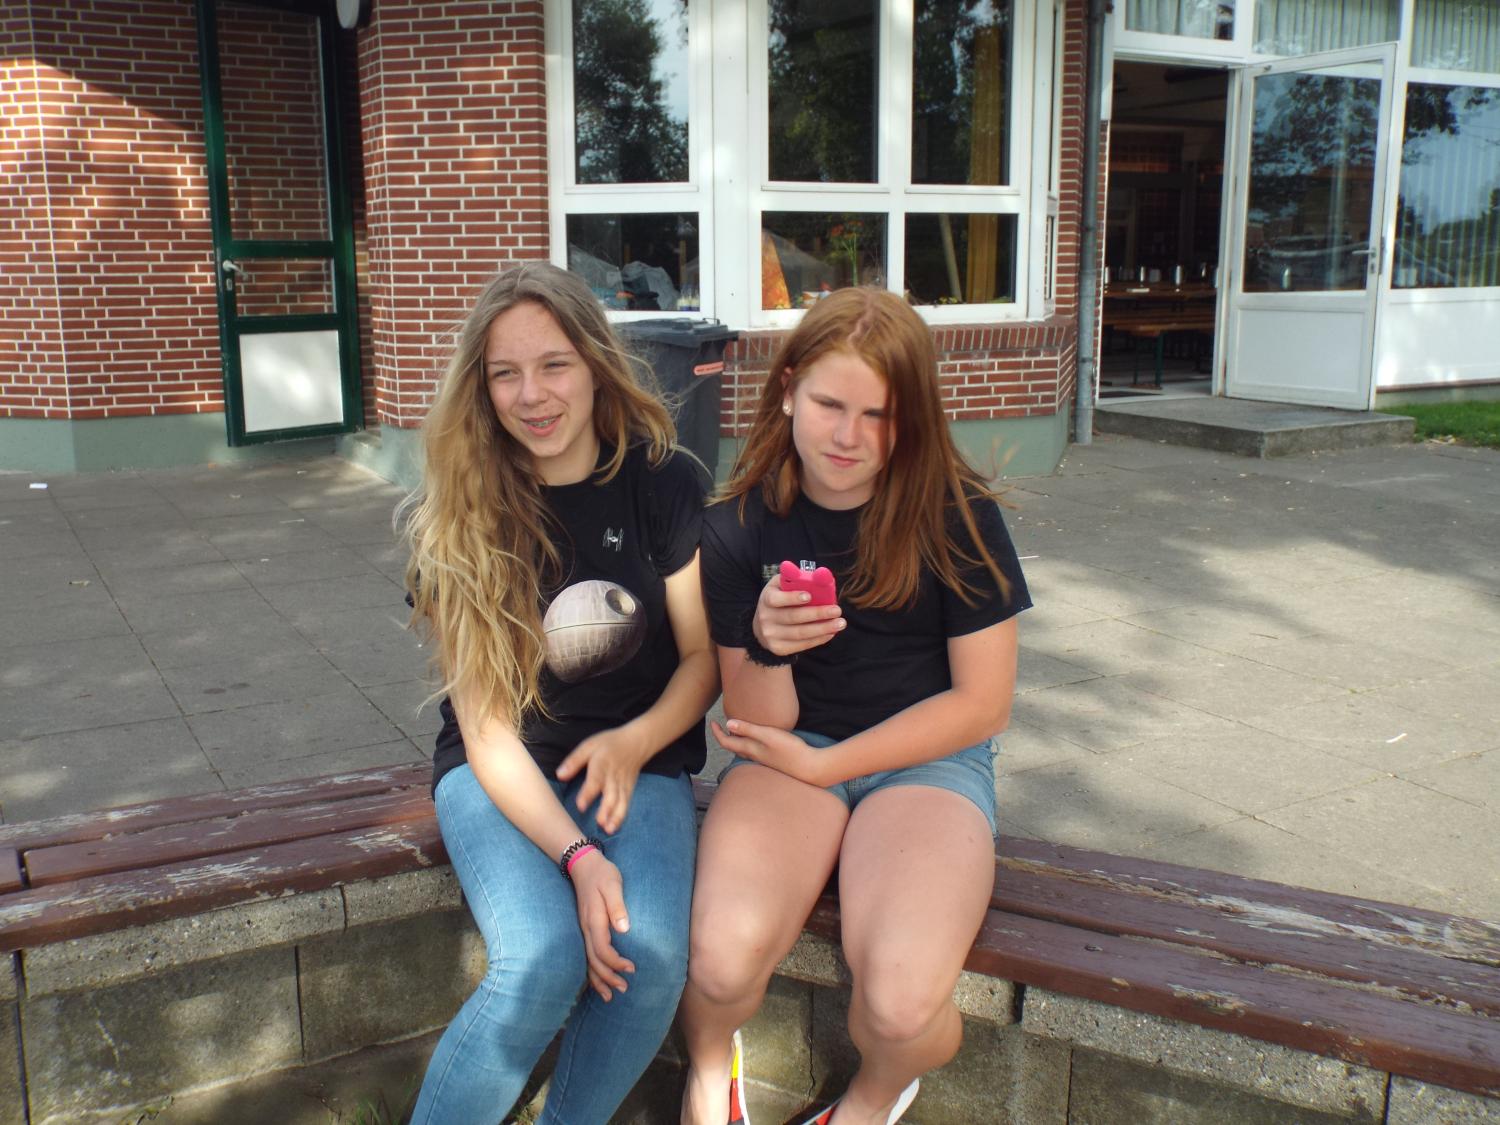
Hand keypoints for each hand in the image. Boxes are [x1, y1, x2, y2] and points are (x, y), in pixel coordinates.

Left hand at [556, 727, 647, 833]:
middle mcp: (614, 776)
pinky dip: (621, 816)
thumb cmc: (608, 744)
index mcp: (602, 764)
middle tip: (598, 823)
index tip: (581, 806)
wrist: (636, 742)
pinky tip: (613, 828)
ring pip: (621, 802)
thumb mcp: (589, 746)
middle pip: (611, 794)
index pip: (596, 780)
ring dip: (615, 816)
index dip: (588, 794)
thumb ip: (574, 761)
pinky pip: (626, 804)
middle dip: (606, 809)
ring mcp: (623, 784)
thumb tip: (559, 775)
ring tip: (607, 830)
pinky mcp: (629, 789)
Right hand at [569, 850, 634, 1000]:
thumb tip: (624, 929)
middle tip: (625, 989)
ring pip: (588, 962)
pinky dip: (592, 971)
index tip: (632, 969)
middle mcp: (586, 929)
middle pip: (594, 961)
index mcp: (594, 921)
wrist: (584, 865)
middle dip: (608, 978)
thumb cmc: (602, 874)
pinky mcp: (585, 929)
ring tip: (611, 995)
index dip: (616, 963)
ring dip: (599, 979)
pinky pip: (586, 955)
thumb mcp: (613, 885)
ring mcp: (583, 930)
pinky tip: (599, 980)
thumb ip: (618, 906)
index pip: (603, 950)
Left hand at [710, 718, 828, 786]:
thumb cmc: (789, 750)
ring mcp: (764, 759)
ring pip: (744, 750)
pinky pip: (755, 751)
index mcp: (750, 749)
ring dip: (737, 740)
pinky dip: (749, 743)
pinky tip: (757, 739)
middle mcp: (754, 756)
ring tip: (737, 730)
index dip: (717, 733)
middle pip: (734, 747)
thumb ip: (748, 729)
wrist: (809, 767)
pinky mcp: (774, 759)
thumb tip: (728, 724)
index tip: (713, 722)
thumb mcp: (768, 735)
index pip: (726, 742)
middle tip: (721, 725)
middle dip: (725, 736)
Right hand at [752, 573, 843, 657]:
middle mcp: (766, 618)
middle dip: (817, 614)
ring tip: (840, 623)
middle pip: (793, 617)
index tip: (809, 596)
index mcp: (766, 599)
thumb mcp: (782, 586)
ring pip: (801, 633)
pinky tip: (831, 632)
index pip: (776, 599)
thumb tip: (822, 575)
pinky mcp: (779, 648)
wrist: (762, 626)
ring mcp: (771, 635)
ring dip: (823, 628)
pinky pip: (802, 645)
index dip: (792, 598)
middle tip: (837, 610)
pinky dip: (819, 639)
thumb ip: (798, 579)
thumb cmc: (780, 600)